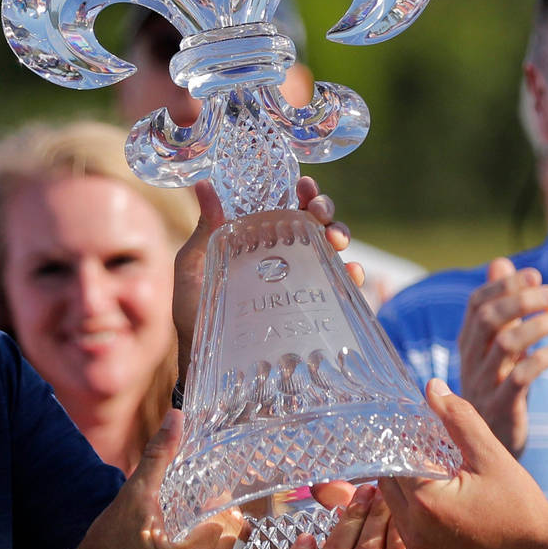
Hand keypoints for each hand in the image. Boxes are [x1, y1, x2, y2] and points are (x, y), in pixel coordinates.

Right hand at [72, 412, 242, 548]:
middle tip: (199, 506)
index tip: (205, 494)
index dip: (219, 504)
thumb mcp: (134, 497)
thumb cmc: (108, 546)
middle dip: (221, 517)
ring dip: (220, 534)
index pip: (230, 520)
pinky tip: (192, 541)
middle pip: (236, 536)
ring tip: (193, 523)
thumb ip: (159, 457)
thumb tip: (176, 416)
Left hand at [173, 176, 351, 376]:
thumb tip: (204, 184)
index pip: (288, 209)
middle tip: (318, 210)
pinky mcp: (314, 312)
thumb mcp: (195, 267)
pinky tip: (351, 273)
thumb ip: (205, 230)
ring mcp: (302, 285)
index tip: (304, 184)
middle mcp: (286, 260)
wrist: (206, 364)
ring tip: (335, 240)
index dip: (303, 193)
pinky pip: (342, 290)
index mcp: (260, 242)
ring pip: (333, 250)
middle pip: (316, 224)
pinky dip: (352, 276)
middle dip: (325, 209)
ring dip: (341, 235)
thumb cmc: (195, 315)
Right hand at [281, 484, 499, 548]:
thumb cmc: (414, 544)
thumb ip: (344, 508)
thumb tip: (319, 485)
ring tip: (391, 496)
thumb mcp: (374, 526)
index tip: (305, 536)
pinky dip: (398, 529)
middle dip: (351, 517)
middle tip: (368, 490)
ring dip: (376, 518)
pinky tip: (409, 513)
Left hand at [375, 381, 547, 548]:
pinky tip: (444, 512)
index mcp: (426, 501)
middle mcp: (414, 534)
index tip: (420, 438)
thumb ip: (459, 419)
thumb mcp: (492, 456)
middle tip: (428, 457)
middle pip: (389, 488)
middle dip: (404, 469)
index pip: (393, 462)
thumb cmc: (522, 507)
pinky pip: (409, 539)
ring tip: (438, 483)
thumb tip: (432, 386)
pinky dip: (419, 522)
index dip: (405, 445)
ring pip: (396, 515)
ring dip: (409, 496)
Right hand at [457, 258, 547, 455]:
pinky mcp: (500, 410)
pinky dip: (541, 360)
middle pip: (488, 320)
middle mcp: (470, 362)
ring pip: (505, 346)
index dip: (504, 284)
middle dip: (521, 300)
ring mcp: (482, 387)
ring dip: (536, 326)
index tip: (535, 274)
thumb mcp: (499, 348)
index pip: (477, 303)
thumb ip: (501, 307)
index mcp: (469, 344)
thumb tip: (499, 261)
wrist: (494, 450)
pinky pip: (518, 380)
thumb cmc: (501, 390)